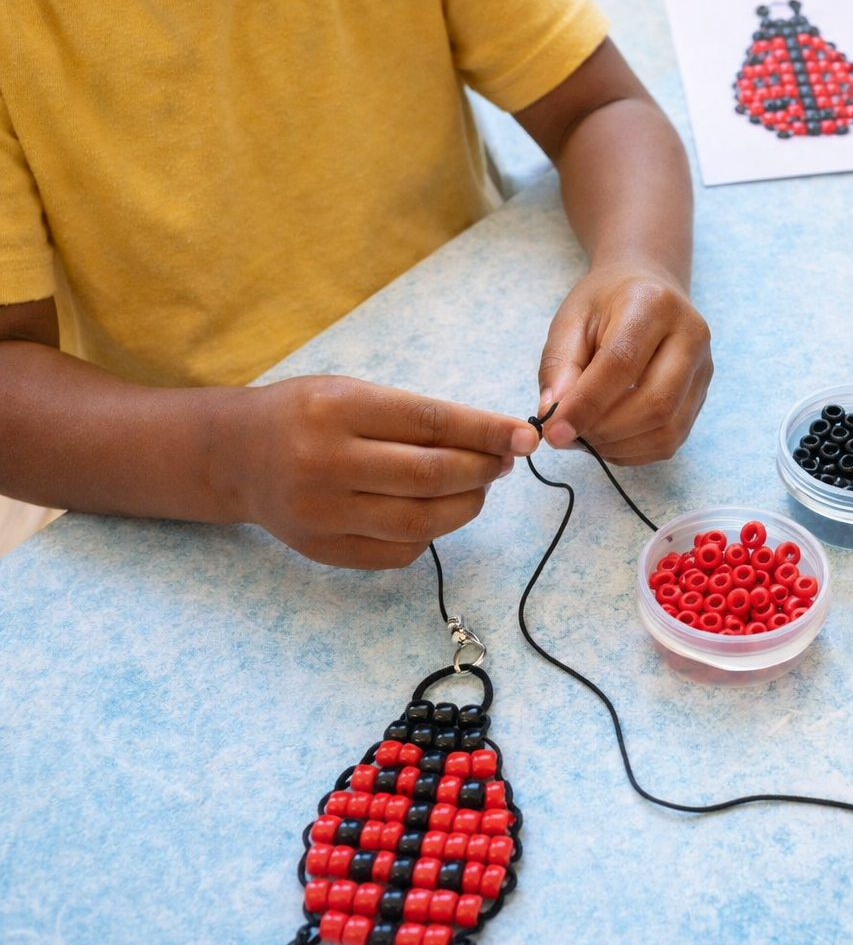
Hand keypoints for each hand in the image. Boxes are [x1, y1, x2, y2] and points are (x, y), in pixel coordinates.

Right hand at [212, 376, 539, 568]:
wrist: (234, 455)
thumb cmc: (307, 416)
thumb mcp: (353, 394)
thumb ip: (416, 417)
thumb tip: (493, 441)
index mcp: (337, 409)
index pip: (432, 422)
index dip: (487, 432)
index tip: (524, 437)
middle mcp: (325, 462)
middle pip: (431, 475)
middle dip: (483, 470)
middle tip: (504, 463)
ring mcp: (321, 512)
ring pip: (421, 521)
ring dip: (466, 505)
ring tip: (477, 487)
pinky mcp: (322, 549)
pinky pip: (399, 550)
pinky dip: (431, 533)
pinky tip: (435, 512)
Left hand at [535, 264, 711, 464]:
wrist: (648, 290)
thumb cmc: (605, 304)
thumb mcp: (570, 320)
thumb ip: (558, 366)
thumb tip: (553, 416)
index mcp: (652, 304)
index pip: (622, 364)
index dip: (586, 404)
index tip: (554, 431)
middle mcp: (690, 335)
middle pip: (656, 403)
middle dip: (605, 431)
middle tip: (567, 436)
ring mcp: (703, 368)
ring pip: (667, 429)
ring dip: (619, 446)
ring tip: (585, 437)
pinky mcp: (702, 395)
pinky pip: (671, 440)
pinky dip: (633, 451)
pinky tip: (608, 439)